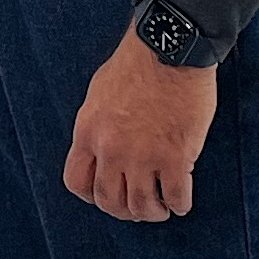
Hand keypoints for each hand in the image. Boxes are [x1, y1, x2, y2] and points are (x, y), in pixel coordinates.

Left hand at [63, 29, 217, 221]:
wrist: (170, 46)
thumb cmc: (138, 62)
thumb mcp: (100, 93)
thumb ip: (98, 126)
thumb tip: (102, 148)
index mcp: (89, 132)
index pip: (77, 182)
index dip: (93, 196)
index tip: (107, 195)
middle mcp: (111, 150)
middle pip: (109, 202)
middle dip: (124, 211)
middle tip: (137, 208)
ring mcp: (143, 156)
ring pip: (142, 206)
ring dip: (152, 212)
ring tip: (161, 208)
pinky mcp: (176, 156)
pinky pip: (175, 197)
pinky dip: (179, 204)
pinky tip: (181, 201)